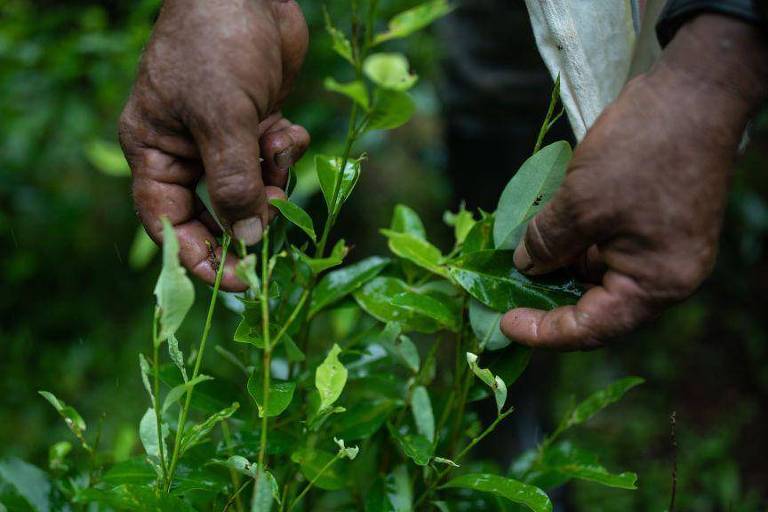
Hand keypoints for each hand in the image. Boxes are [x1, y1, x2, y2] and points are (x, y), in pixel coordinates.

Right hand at [119, 0, 308, 290]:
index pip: (169, 225)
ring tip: (277, 144)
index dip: (200, 259)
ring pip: (251, 189)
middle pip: (214, 214)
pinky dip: (284, 151)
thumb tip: (248, 240)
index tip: (238, 283)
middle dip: (246, 224)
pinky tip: (287, 126)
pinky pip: (271, 160)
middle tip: (275, 243)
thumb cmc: (216, 44)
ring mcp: (222, 139)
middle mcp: (185, 152)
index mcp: (155, 152)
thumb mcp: (221, 116)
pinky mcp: (254, 125)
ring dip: (273, 179)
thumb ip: (235, 181)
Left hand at [501, 14, 767, 349]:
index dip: (544, 332)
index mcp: (656, 284)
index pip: (593, 328)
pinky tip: (546, 235)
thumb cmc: (642, 151)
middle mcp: (664, 276)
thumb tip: (526, 267)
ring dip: (560, 270)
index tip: (504, 324)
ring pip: (599, 275)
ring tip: (519, 263)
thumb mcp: (581, 202)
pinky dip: (576, 246)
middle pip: (598, 306)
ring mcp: (662, 250)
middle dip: (550, 301)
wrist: (694, 92)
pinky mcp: (654, 225)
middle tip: (506, 297)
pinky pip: (608, 248)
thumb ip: (550, 242)